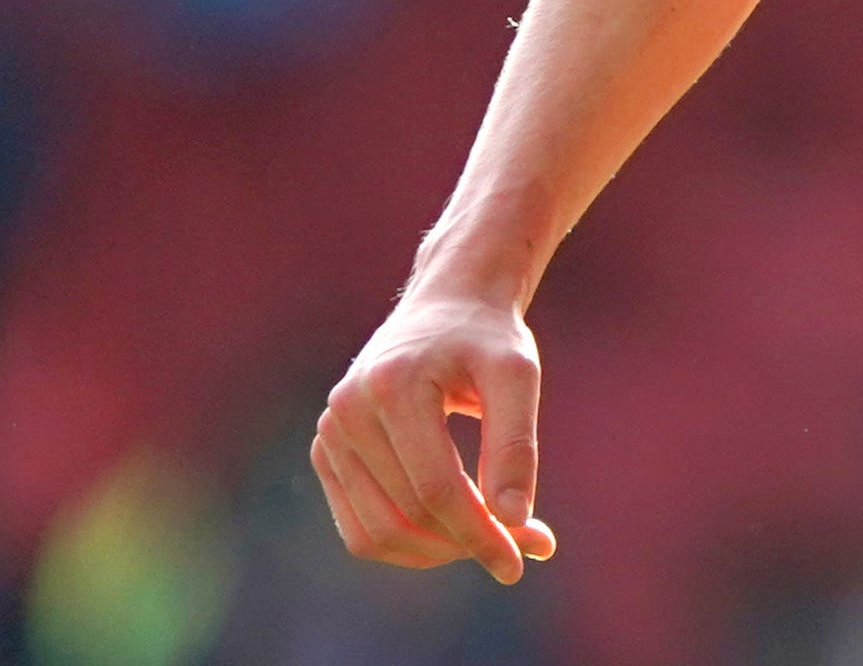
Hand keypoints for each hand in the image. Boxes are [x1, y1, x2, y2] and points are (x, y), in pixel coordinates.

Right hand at [314, 291, 552, 581]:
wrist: (447, 305)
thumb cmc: (488, 338)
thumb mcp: (517, 375)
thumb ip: (516, 444)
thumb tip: (514, 520)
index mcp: (391, 388)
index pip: (435, 487)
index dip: (480, 532)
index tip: (524, 560)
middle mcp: (346, 414)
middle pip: (408, 514)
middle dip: (470, 540)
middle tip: (531, 544)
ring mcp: (329, 436)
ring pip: (378, 533)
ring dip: (440, 550)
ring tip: (498, 537)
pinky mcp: (327, 453)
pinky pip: (361, 525)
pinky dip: (410, 542)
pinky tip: (459, 530)